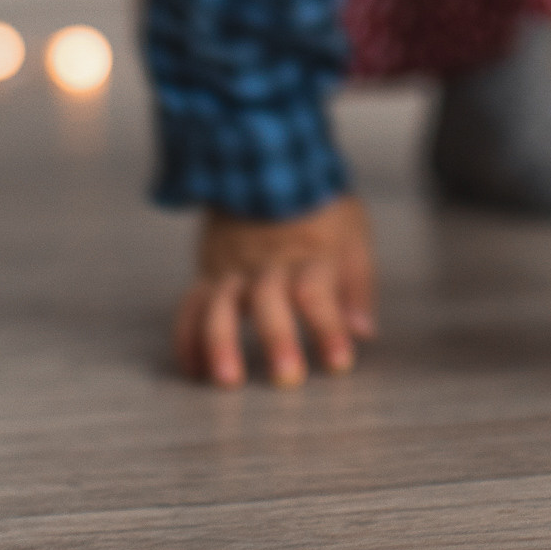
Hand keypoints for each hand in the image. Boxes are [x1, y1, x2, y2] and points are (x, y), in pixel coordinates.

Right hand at [176, 197, 377, 387]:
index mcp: (309, 254)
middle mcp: (268, 265)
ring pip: (219, 305)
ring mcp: (233, 270)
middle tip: (287, 378)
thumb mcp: (351, 235)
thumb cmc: (318, 213)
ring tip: (227, 381)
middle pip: (269, 299)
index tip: (340, 363)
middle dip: (277, 339)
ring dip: (221, 343)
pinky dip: (187, 340)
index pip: (317, 291)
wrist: (267, 168)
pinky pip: (189, 307)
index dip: (328, 327)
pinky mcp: (208, 276)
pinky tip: (195, 371)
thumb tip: (363, 332)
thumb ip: (357, 286)